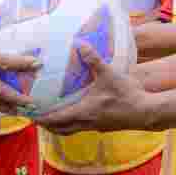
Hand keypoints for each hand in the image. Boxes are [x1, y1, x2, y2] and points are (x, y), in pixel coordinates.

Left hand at [37, 44, 156, 134]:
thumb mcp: (109, 74)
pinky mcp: (103, 126)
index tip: (30, 115)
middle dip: (47, 125)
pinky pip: (81, 127)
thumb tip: (80, 44)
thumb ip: (94, 59)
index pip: (56, 119)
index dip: (41, 118)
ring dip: (59, 126)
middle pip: (60, 129)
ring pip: (71, 130)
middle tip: (36, 118)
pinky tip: (75, 113)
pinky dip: (72, 124)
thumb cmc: (126, 94)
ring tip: (51, 117)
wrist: (146, 112)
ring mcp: (95, 126)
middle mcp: (86, 123)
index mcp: (83, 112)